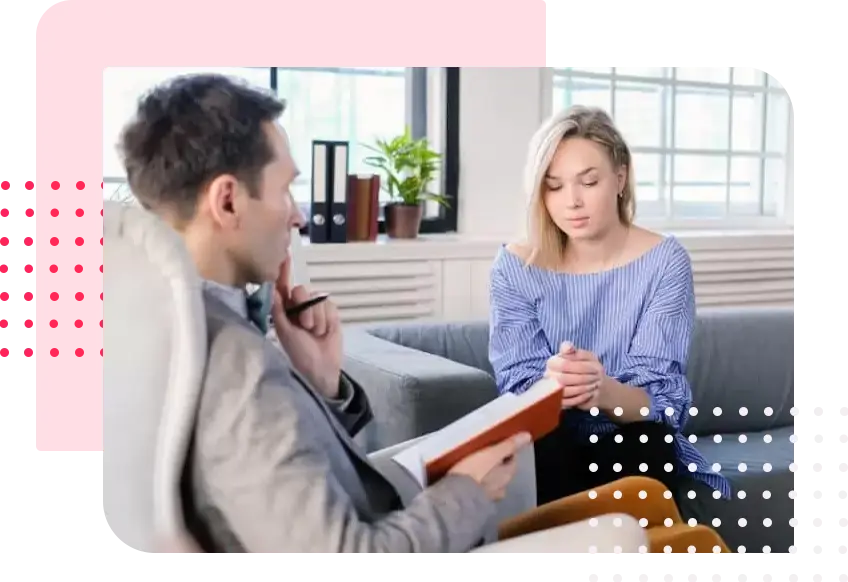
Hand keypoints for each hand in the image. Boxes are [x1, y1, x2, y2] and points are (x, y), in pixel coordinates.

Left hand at [271, 258, 341, 398]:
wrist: (321, 368)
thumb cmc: (298, 353)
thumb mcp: (285, 331)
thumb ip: (279, 309)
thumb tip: (272, 288)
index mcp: (284, 309)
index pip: (283, 285)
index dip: (283, 270)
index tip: (284, 254)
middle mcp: (299, 306)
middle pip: (301, 290)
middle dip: (304, 308)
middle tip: (304, 326)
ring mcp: (316, 310)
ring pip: (317, 299)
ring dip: (316, 318)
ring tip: (315, 334)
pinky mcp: (331, 314)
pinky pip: (330, 306)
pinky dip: (327, 321)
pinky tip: (325, 332)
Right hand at [448, 433, 531, 500]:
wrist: (455, 497)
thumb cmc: (474, 472)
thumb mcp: (492, 454)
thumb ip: (509, 445)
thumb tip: (527, 436)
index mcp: (507, 475)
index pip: (513, 461)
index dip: (507, 452)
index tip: (499, 445)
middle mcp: (501, 488)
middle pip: (503, 473)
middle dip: (497, 465)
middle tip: (485, 454)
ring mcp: (489, 497)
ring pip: (492, 483)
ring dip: (487, 476)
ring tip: (475, 467)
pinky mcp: (475, 503)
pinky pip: (479, 490)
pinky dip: (477, 484)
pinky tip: (468, 480)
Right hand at [546, 342, 606, 409]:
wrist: (594, 385)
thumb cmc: (589, 368)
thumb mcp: (585, 355)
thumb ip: (574, 350)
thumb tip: (567, 347)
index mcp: (553, 362)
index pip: (563, 364)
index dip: (581, 367)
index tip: (595, 368)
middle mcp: (549, 376)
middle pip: (563, 379)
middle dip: (582, 379)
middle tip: (596, 379)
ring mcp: (552, 390)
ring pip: (565, 391)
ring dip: (582, 388)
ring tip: (593, 386)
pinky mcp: (558, 402)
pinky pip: (567, 402)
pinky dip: (581, 398)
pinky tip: (589, 393)